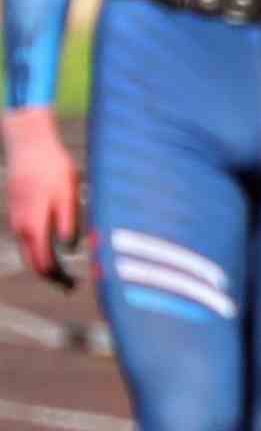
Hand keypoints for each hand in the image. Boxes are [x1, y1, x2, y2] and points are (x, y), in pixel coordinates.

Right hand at [4, 104, 79, 280]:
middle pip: (33, 262)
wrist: (28, 143)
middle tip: (71, 286)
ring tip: (64, 273)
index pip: (43, 265)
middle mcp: (20, 226)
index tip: (75, 287)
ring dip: (44, 264)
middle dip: (51, 277)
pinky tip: (53, 249)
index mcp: (34, 226)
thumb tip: (71, 250)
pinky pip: (26, 238)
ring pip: (28, 251)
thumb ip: (69, 224)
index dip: (59, 279)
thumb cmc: (52, 168)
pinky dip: (38, 249)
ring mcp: (15, 218)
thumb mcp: (68, 195)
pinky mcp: (17, 210)